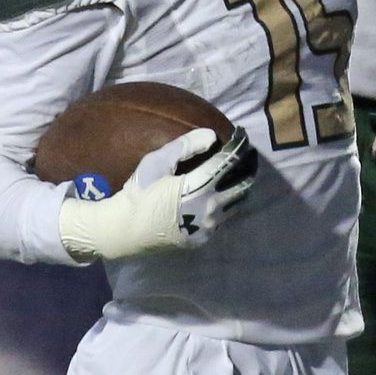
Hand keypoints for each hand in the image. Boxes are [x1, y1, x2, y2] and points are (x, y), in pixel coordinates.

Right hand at [57, 128, 259, 261]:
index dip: (239, 147)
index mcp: (198, 187)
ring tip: (243, 174)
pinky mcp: (202, 239)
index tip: (243, 136)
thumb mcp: (156, 162)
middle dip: (249, 168)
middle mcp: (209, 208)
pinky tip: (224, 197)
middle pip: (242, 185)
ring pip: (236, 204)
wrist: (125, 230)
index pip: (228, 162)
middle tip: (250, 156)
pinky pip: (222, 219)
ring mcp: (208, 227)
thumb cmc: (139, 192)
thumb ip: (185, 146)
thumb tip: (212, 137)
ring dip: (242, 187)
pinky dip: (227, 205)